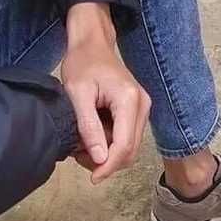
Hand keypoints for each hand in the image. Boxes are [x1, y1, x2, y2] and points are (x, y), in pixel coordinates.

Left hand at [62, 3, 150, 183]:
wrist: (93, 43)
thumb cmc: (83, 62)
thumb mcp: (78, 94)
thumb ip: (88, 127)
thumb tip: (100, 159)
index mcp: (130, 100)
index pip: (124, 145)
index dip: (109, 166)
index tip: (93, 178)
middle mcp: (142, 106)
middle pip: (130, 151)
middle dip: (108, 163)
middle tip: (81, 159)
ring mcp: (142, 109)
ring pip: (129, 148)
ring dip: (108, 155)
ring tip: (83, 147)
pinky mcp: (137, 112)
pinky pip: (126, 138)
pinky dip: (110, 145)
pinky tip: (92, 138)